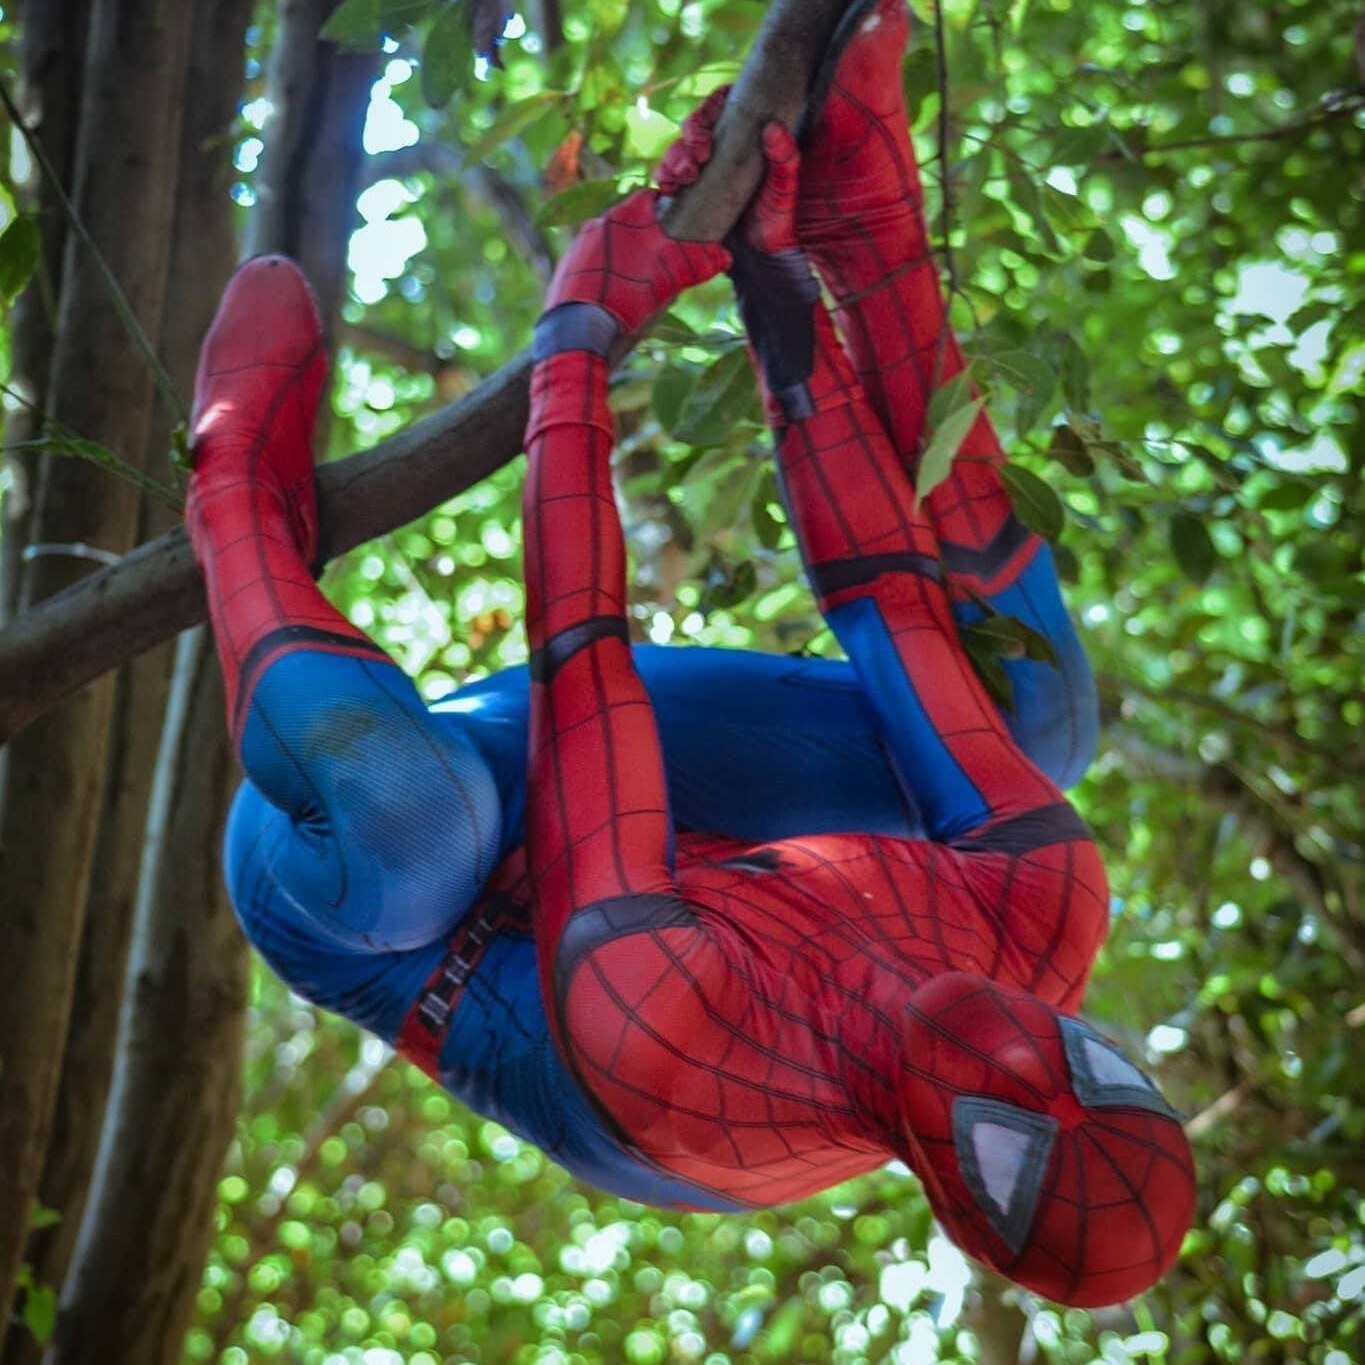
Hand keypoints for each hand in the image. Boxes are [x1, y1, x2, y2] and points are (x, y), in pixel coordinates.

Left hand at [542, 190, 729, 339]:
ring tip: (638, 285)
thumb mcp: (669, 281)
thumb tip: (725, 256)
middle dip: (646, 239)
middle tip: (662, 265)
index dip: (665, 210)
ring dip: (625, 258)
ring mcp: (578, 247)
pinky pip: (591, 264)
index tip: (677, 227)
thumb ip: (697, 263)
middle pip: (629, 223)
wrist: (579, 330)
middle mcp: (596, 224)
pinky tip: (612, 297)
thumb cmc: (628, 298)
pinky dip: (604, 274)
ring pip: (610, 244)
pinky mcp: (566, 269)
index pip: (648, 199)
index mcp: (623, 217)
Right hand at [658, 92, 799, 257]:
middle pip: (695, 125)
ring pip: (678, 148)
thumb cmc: (777, 215)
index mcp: (744, 134)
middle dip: (690, 138)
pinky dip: (664, 177)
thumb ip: (785, 158)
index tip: (711, 120)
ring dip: (674, 158)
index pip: (721, 104)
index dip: (710, 105)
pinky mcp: (690, 188)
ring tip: (684, 178)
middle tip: (698, 157)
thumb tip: (772, 128)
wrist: (761, 252)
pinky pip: (668, 174)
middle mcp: (721, 146)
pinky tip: (667, 188)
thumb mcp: (785, 185)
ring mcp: (704, 168)